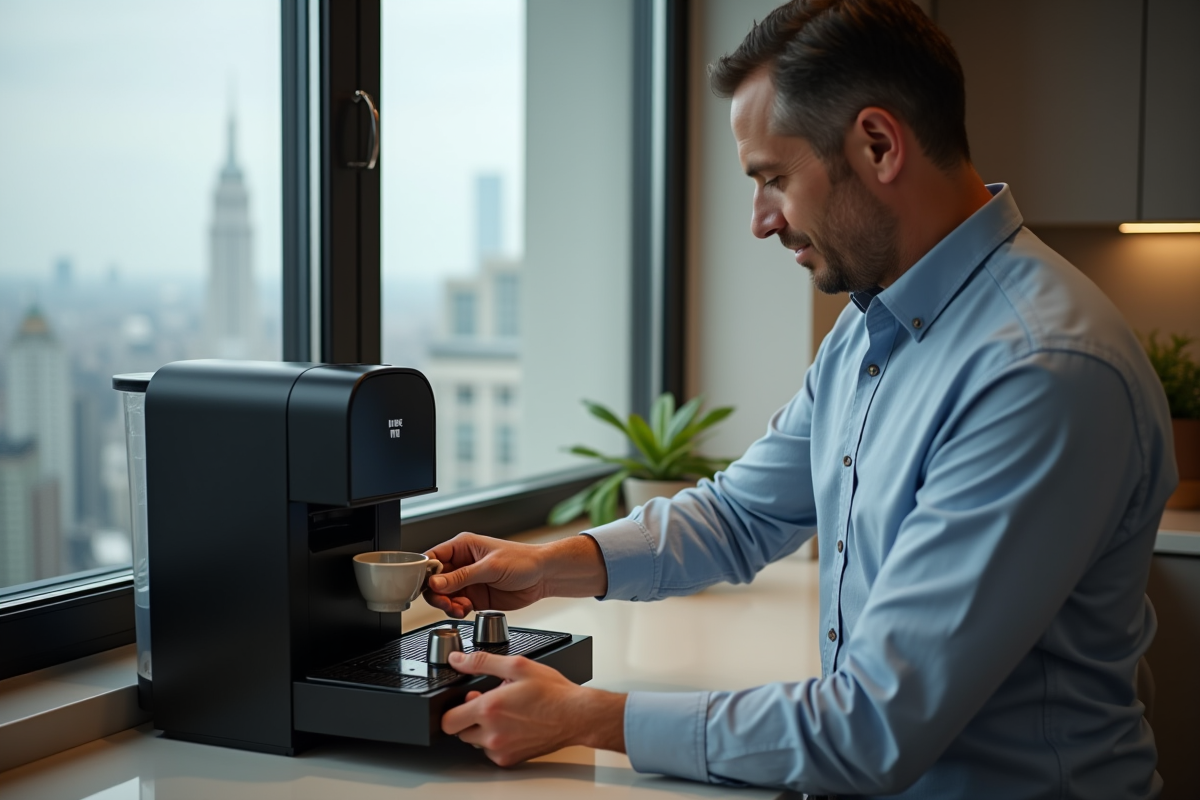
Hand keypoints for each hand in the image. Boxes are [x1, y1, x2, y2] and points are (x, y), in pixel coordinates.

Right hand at [423, 532, 608, 617]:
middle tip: (444, 601)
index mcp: (462, 547)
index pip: (433, 558)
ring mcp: (468, 582)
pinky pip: (457, 606)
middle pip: (434, 580)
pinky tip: (466, 610)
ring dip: (446, 604)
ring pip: (444, 596)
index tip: (423, 586)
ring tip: (458, 607)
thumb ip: (462, 576)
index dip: (425, 572)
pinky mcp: (475, 597)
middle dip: (436, 592)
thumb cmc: (523, 560)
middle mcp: (462, 564)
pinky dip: (457, 611)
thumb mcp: (490, 566)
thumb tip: (435, 582)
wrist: (544, 576)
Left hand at [440, 650, 625, 765]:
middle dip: (468, 717)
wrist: (576, 715)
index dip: (455, 707)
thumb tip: (458, 660)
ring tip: (505, 714)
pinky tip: (513, 726)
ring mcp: (500, 749)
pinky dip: (497, 740)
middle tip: (490, 704)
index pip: (448, 720)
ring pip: (475, 742)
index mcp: (489, 709)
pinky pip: (491, 751)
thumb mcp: (518, 666)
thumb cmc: (553, 692)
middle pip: (459, 732)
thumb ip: (482, 662)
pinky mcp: (510, 759)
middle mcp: (491, 734)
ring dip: (483, 729)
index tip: (469, 699)